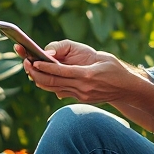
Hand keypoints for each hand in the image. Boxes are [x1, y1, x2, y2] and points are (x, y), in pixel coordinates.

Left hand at [19, 42, 139, 103]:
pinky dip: (49, 84)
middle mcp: (82, 88)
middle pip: (52, 82)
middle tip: (25, 63)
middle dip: (36, 73)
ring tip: (29, 68)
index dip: (45, 67)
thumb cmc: (114, 67)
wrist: (127, 88)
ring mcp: (80, 95)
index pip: (60, 71)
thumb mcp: (100, 55)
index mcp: (87, 75)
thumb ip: (77, 55)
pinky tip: (41, 76)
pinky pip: (59, 91)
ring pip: (53, 88)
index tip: (32, 61)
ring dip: (39, 79)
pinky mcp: (80, 99)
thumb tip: (51, 56)